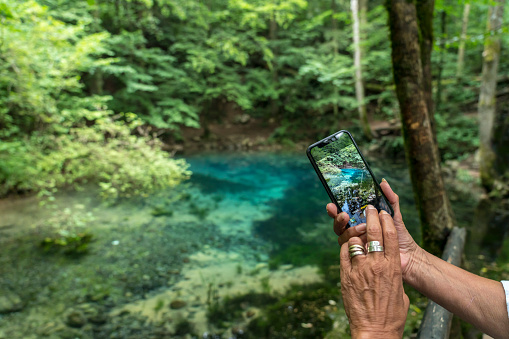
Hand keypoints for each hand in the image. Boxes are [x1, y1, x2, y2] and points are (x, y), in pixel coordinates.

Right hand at [327, 179, 420, 278]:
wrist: (408, 255)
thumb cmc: (400, 235)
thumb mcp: (394, 214)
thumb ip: (389, 198)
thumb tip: (383, 182)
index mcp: (359, 221)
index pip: (342, 214)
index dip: (334, 210)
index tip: (332, 204)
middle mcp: (355, 232)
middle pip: (339, 226)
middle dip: (338, 219)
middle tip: (344, 215)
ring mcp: (356, 245)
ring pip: (342, 237)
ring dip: (350, 231)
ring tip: (363, 227)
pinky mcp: (360, 256)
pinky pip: (350, 250)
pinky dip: (355, 244)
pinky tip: (364, 240)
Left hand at [340, 205, 408, 337]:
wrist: (375, 331)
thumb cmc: (391, 315)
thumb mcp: (401, 293)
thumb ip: (394, 276)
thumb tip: (389, 270)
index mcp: (393, 267)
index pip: (390, 235)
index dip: (386, 220)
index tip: (383, 212)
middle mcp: (376, 265)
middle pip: (373, 232)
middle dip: (370, 216)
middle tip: (368, 209)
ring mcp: (359, 269)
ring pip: (355, 241)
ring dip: (355, 235)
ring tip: (356, 232)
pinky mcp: (346, 276)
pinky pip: (343, 254)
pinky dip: (345, 248)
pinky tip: (347, 246)